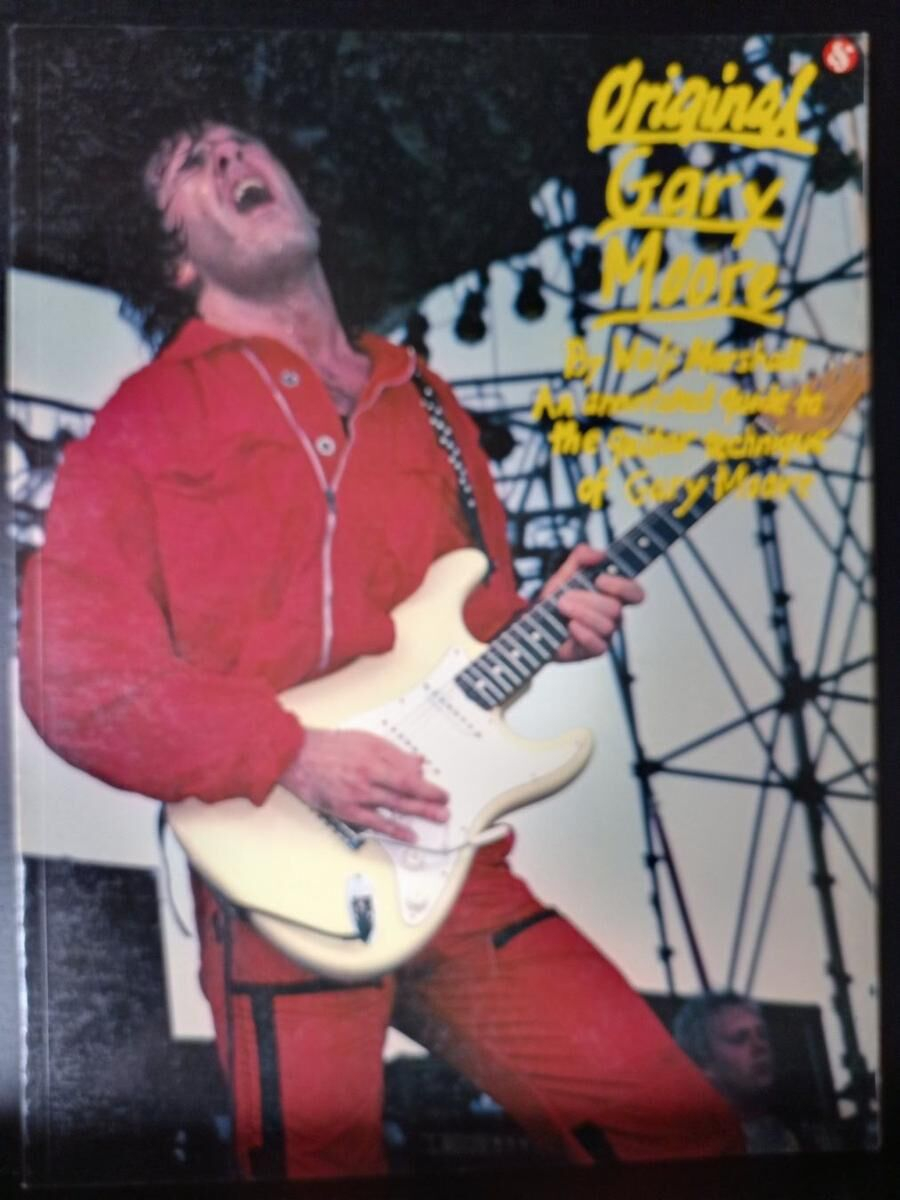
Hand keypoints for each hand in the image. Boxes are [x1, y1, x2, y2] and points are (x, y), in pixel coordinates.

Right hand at [279, 729, 448, 842]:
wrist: (297, 756)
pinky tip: (409, 834)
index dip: (428, 786)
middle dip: (430, 801)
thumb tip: (417, 762)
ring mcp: (358, 794)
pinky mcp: (347, 809)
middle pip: (406, 791)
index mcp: (375, 756)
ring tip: (436, 819)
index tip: (441, 792)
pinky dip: (395, 829)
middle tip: (445, 808)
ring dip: (419, 814)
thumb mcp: (365, 740)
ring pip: (395, 806)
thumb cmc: (329, 747)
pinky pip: (375, 822)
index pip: (409, 774)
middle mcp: (369, 775)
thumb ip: (393, 753)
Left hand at [541, 544, 644, 662]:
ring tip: (561, 608)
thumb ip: (582, 556)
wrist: (535, 621)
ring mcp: (604, 634)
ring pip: (607, 626)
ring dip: (581, 613)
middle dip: (588, 600)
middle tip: (565, 597)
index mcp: (612, 595)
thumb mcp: (566, 571)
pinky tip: (570, 626)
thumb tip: (599, 554)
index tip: (599, 580)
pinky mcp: (593, 650)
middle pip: (616, 609)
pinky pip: (598, 645)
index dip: (623, 587)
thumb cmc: (556, 598)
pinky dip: (582, 633)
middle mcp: (613, 615)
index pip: (636, 593)